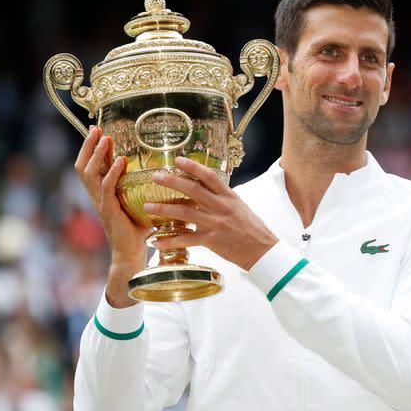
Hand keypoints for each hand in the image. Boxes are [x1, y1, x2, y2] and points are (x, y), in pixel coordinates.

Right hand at [75, 126, 150, 305]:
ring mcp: (101, 203)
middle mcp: (97, 196)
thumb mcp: (139, 202)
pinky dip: (112, 173)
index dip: (90, 148)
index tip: (96, 129)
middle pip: (82, 166)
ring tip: (105, 140)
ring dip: (97, 155)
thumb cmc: (139, 228)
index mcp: (102, 193)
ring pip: (90, 175)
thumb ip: (145, 186)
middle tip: (96, 129)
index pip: (90, 166)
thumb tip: (166, 169)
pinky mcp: (110, 211)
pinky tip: (121, 161)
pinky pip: (106, 189)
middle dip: (88, 146)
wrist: (132, 254)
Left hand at [144, 156, 277, 270]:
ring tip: (147, 207)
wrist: (263, 251)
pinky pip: (186, 239)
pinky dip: (169, 241)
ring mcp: (215, 223)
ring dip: (163, 209)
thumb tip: (208, 191)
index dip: (193, 167)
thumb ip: (223, 199)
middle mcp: (221, 207)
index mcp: (229, 197)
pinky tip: (156, 242)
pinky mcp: (211, 240)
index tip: (178, 160)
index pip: (209, 176)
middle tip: (155, 177)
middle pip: (192, 190)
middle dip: (172, 182)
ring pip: (184, 213)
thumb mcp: (240, 208)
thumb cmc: (253, 229)